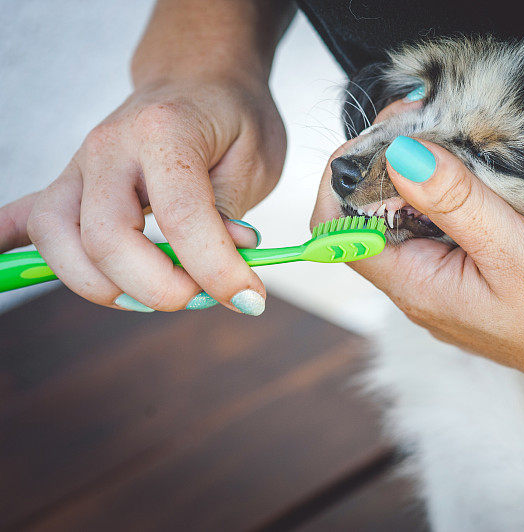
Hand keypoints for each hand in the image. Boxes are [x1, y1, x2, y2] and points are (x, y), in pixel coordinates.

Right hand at [0, 79, 284, 314]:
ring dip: (104, 286)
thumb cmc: (233, 115)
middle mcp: (109, 147)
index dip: (215, 269)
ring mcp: (80, 165)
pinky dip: (8, 245)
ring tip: (156, 294)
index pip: (181, 217)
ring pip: (56, 239)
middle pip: (104, 237)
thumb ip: (233, 215)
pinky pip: (24, 217)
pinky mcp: (69, 183)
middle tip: (203, 296)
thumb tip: (225, 267)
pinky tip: (3, 263)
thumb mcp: (256, 160)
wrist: (198, 77)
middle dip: (156, 288)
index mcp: (165, 132)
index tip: (249, 298)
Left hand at [312, 134, 523, 417]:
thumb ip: (455, 201)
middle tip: (423, 116)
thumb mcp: (514, 249)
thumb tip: (398, 155)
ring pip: (410, 217)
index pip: (340, 231)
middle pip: (373, 217)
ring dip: (422, 173)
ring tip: (449, 132)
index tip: (380, 133)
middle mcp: (422, 288)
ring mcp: (450, 283)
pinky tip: (476, 168)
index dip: (344, 177)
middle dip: (386, 163)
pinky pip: (445, 225)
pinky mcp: (477, 275)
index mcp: (417, 288)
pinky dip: (450, 190)